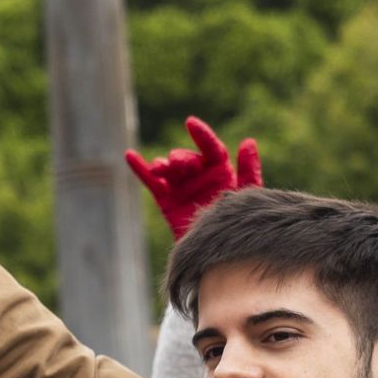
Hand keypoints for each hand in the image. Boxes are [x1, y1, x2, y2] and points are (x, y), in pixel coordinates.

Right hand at [125, 117, 261, 239]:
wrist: (219, 254)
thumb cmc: (238, 223)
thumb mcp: (246, 196)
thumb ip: (248, 171)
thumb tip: (248, 142)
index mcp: (221, 172)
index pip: (211, 149)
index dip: (202, 135)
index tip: (191, 123)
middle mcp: (200, 176)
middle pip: (187, 159)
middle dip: (182, 159)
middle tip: (179, 165)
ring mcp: (182, 187)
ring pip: (168, 168)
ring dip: (162, 164)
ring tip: (160, 168)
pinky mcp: (166, 200)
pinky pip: (151, 182)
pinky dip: (140, 168)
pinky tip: (129, 155)